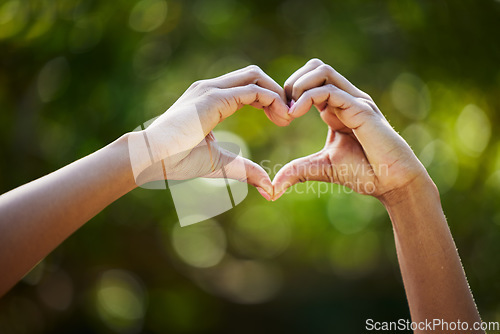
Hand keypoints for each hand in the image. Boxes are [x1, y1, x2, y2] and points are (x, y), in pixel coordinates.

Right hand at [129, 65, 291, 198]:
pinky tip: (279, 118)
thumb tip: (269, 188)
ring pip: (254, 75)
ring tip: (286, 118)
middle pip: (254, 74)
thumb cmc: (178, 161)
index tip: (281, 121)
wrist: (152, 159)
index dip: (268, 99)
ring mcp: (210, 90)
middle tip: (287, 117)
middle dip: (276, 91)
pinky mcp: (213, 98)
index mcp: (210, 99)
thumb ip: (245, 170)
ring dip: (276, 93)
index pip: (247, 86)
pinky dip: (271, 99)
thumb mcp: (220, 163)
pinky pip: (252, 89)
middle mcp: (210, 88)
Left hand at [272, 59, 429, 201]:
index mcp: (335, 109)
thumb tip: (274, 187)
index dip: (288, 94)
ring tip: (289, 111)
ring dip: (298, 85)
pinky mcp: (361, 108)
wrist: (392, 182)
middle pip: (314, 67)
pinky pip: (330, 90)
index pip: (309, 82)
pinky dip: (307, 97)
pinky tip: (295, 113)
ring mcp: (354, 100)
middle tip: (281, 109)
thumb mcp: (322, 168)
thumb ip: (298, 171)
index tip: (278, 117)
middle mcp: (344, 99)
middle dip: (291, 83)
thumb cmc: (364, 173)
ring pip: (321, 71)